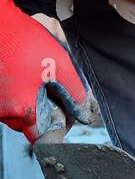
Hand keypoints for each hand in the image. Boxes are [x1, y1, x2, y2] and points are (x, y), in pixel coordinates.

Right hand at [0, 0, 87, 140]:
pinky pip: (3, 98)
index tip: (60, 121)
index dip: (53, 131)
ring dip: (26, 102)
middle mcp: (1, 109)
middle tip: (51, 95)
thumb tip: (82, 113)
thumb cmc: (23, 40)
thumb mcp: (60, 66)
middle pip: (25, 124)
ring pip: (13, 111)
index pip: (39, 138)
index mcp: (21, 109)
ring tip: (36, 80)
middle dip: (40, 114)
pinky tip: (22, 74)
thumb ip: (75, 94)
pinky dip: (14, 92)